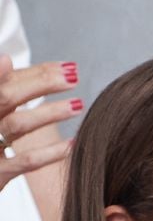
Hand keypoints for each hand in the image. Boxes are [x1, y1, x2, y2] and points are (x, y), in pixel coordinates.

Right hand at [0, 54, 81, 192]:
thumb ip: (4, 90)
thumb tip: (7, 59)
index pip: (9, 82)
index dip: (38, 72)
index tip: (68, 67)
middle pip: (8, 96)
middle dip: (41, 84)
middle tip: (73, 78)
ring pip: (18, 125)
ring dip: (49, 113)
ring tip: (78, 105)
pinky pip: (26, 161)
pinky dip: (50, 153)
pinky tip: (72, 144)